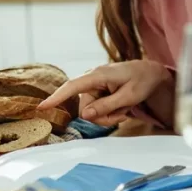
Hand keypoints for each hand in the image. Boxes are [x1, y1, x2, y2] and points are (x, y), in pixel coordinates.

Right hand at [37, 60, 170, 126]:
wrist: (150, 72)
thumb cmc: (142, 81)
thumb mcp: (128, 97)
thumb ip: (106, 106)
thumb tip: (84, 115)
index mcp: (98, 75)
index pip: (72, 86)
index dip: (57, 97)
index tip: (42, 107)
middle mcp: (92, 79)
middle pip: (84, 109)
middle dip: (102, 118)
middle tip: (122, 116)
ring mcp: (94, 85)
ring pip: (90, 111)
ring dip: (107, 116)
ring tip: (124, 110)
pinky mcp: (97, 91)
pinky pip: (96, 108)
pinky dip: (108, 112)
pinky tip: (121, 108)